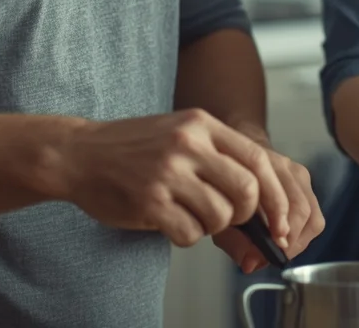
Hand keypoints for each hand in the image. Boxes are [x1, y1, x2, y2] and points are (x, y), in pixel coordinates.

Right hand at [59, 108, 290, 247]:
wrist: (78, 153)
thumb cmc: (132, 147)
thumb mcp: (179, 131)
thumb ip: (218, 154)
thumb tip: (263, 196)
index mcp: (200, 124)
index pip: (258, 159)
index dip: (276, 196)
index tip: (280, 221)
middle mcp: (187, 144)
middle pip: (247, 191)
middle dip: (245, 216)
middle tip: (228, 218)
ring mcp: (168, 173)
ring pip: (220, 217)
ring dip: (210, 226)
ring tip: (188, 214)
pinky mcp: (150, 202)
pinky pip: (190, 234)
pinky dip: (186, 235)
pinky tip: (169, 221)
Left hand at [212, 134, 325, 272]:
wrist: (237, 161)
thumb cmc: (229, 191)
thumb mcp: (223, 216)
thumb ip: (234, 242)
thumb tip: (251, 264)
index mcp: (257, 169)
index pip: (279, 200)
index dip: (280, 228)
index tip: (275, 247)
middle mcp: (281, 166)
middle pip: (301, 209)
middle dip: (292, 239)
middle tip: (277, 254)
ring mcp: (296, 172)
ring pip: (312, 213)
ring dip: (300, 238)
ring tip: (283, 249)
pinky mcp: (306, 182)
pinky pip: (314, 213)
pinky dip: (304, 232)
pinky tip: (288, 239)